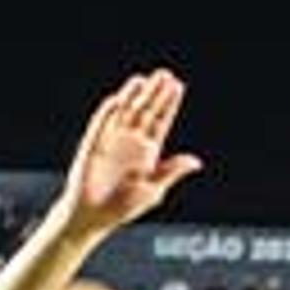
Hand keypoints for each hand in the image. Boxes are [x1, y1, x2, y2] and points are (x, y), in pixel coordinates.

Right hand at [61, 71, 201, 232]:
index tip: (177, 86)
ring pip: (125, 113)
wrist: (94, 215)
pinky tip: (118, 100)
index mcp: (149, 152)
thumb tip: (196, 161)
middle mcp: (131, 142)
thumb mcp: (153, 189)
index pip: (161, 121)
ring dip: (133, 96)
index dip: (169, 104)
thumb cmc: (123, 206)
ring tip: (143, 79)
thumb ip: (171, 172)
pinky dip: (108, 112)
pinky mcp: (93, 144)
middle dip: (155, 93)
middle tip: (165, 74)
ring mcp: (112, 141)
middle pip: (145, 111)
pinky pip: (101, 124)